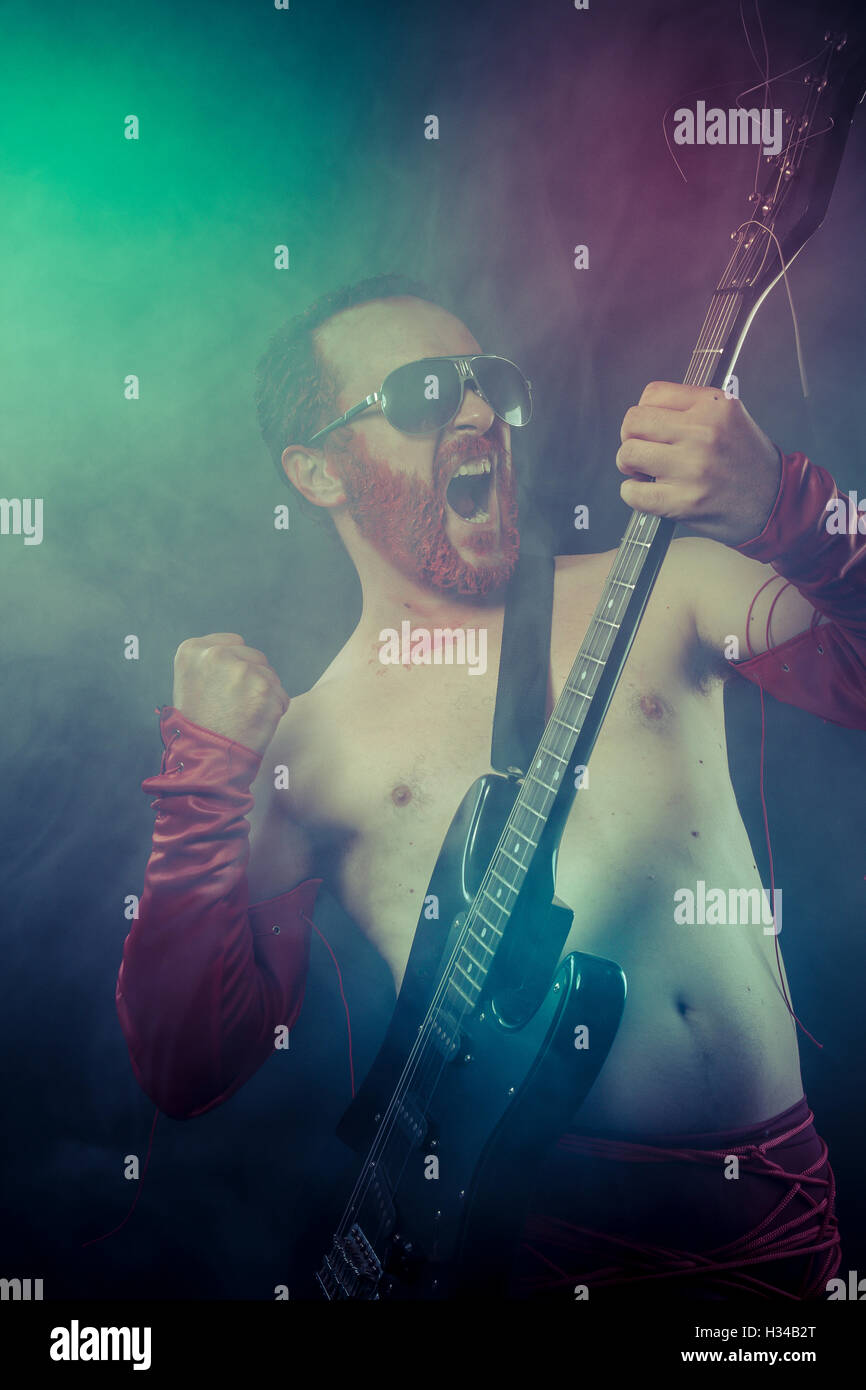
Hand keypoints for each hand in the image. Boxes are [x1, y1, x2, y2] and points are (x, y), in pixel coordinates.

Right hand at [172, 633, 289, 755]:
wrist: (206, 759)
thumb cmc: (197, 726)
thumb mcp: (190, 683)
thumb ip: (212, 663)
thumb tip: (239, 650)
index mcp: (193, 651)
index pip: (233, 643)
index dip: (233, 668)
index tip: (223, 689)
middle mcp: (216, 655)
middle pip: (254, 657)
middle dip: (251, 680)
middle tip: (234, 707)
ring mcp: (242, 671)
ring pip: (270, 676)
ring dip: (263, 695)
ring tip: (242, 717)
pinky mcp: (264, 688)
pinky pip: (281, 696)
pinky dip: (274, 711)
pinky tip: (254, 724)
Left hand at [615, 381, 782, 545]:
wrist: (774, 503)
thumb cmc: (747, 461)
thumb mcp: (730, 417)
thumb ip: (690, 408)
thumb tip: (644, 412)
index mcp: (714, 405)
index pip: (652, 393)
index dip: (644, 412)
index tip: (651, 428)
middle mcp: (703, 432)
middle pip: (633, 421)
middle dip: (630, 437)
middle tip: (642, 450)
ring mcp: (693, 467)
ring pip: (628, 454)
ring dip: (629, 465)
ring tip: (646, 471)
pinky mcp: (684, 501)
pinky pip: (632, 492)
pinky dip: (633, 494)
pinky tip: (648, 492)